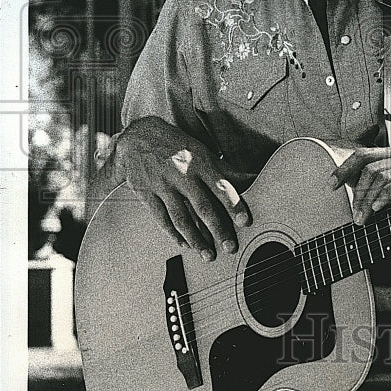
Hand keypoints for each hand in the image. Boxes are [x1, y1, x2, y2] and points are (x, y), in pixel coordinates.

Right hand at [113, 116, 250, 259]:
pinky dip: (173, 234)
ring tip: (208, 254)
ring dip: (196, 239)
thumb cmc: (176, 145)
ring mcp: (163, 185)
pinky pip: (161, 218)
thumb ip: (225, 169)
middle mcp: (182, 175)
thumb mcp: (202, 150)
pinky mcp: (147, 194)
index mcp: (200, 162)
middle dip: (218, 229)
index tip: (245, 221)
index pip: (221, 187)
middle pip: (203, 207)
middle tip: (230, 248)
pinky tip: (184, 244)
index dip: (234, 205)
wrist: (137, 136)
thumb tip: (253, 178)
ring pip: (181, 217)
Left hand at [331, 147, 390, 257]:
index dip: (344, 168)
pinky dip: (386, 195)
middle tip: (356, 216)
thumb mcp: (382, 200)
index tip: (330, 186)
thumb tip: (336, 182)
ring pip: (384, 174)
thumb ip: (365, 188)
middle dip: (359, 194)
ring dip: (368, 200)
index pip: (363, 154)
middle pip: (371, 167)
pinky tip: (378, 209)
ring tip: (363, 219)